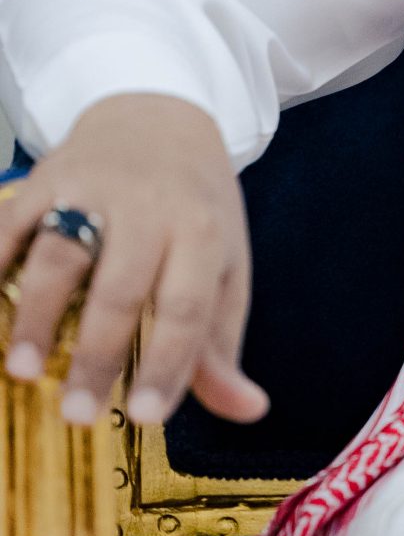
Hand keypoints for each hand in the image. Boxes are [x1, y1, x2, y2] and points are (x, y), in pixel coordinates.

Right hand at [0, 93, 266, 428]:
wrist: (161, 117)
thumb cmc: (196, 209)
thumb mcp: (223, 267)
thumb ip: (221, 344)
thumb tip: (248, 410)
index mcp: (202, 233)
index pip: (186, 308)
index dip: (168, 366)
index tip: (145, 417)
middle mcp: (149, 207)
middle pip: (121, 289)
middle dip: (98, 356)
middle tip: (76, 414)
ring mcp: (94, 188)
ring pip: (60, 255)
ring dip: (38, 317)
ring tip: (23, 370)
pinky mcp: (48, 176)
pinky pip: (12, 222)